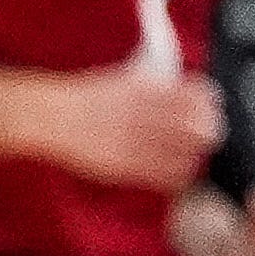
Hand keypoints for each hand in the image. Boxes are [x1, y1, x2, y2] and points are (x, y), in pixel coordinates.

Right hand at [39, 64, 224, 193]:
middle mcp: (143, 114)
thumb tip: (192, 98)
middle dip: (206, 131)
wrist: (47, 116)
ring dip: (193, 154)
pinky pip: (167, 176)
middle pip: (200, 128)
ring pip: (188, 154)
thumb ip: (157, 88)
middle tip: (202, 133)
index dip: (207, 104)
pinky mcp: (124, 166)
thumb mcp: (123, 79)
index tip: (207, 108)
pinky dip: (177, 174)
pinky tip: (172, 170)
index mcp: (144, 89)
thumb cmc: (84, 98)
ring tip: (186, 152)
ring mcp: (134, 141)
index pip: (198, 97)